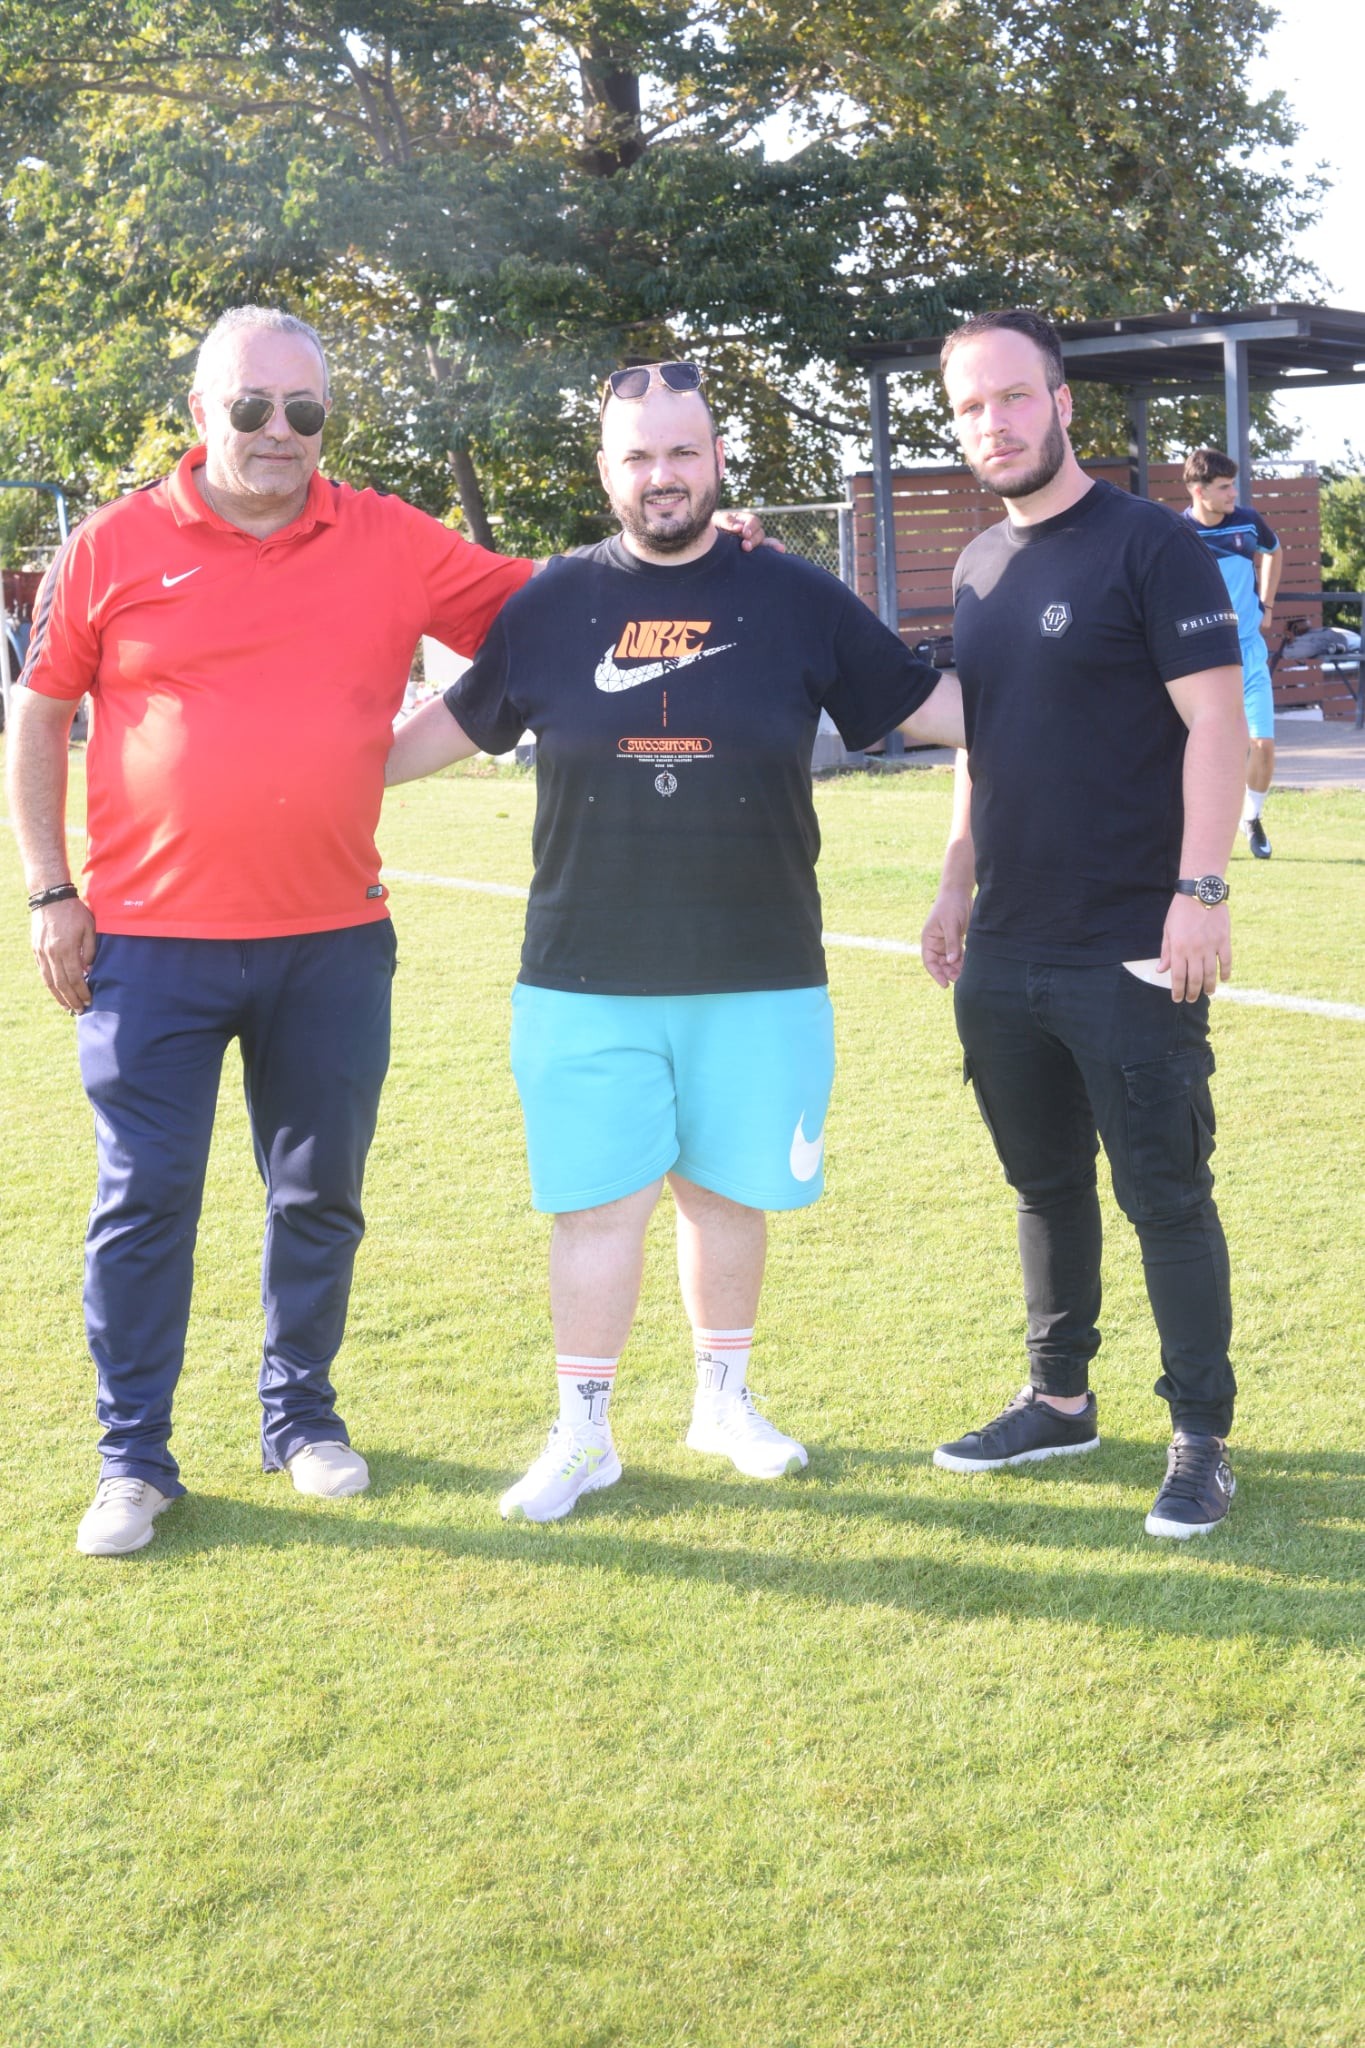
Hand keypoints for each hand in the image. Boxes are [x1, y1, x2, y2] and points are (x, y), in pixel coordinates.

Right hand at [31, 896, 96, 1011]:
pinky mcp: (36, 949)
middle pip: (61, 983)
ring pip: (49, 980)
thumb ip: (91, 950)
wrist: (50, 896)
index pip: (74, 977)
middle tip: (79, 1010)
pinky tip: (56, 991)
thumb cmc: (74, 911)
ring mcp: (41, 951)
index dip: (82, 991)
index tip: (89, 1000)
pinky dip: (49, 984)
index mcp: (66, 948)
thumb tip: (88, 971)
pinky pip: (42, 971)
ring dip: (58, 996)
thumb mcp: (89, 928)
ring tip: (67, 1006)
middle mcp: (51, 953)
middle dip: (71, 999)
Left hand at [712, 508, 783, 552]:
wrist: (701, 546)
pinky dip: (773, 551)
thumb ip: (725, 522)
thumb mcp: (714, 522)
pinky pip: (765, 552)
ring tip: (751, 551)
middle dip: (754, 539)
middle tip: (745, 546)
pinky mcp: (751, 556)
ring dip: (762, 547)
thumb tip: (738, 528)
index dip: (750, 526)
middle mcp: (748, 532)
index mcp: (741, 521)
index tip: (743, 533)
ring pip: (763, 543)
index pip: (752, 521)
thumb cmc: (707, 530)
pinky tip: (781, 551)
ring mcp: (750, 544)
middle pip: (759, 532)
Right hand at [920, 884, 971, 986]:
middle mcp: (936, 942)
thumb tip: (951, 961)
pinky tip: (970, 965)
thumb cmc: (951, 905)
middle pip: (940, 963)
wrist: (959, 891)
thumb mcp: (951, 924)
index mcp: (929, 938)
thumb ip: (951, 943)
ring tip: (966, 975)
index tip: (945, 984)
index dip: (936, 974)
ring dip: (957, 968)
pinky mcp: (956, 938)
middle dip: (949, 972)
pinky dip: (963, 960)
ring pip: (950, 960)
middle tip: (960, 980)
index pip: (929, 961)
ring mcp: (946, 941)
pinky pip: (958, 953)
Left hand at [1159, 894, 1229, 1001]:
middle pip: (1195, 979)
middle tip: (1191, 999)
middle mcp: (1195, 950)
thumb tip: (1161, 970)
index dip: (1178, 991)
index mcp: (1179, 949)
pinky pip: (1226, 960)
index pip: (1178, 977)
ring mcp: (1211, 946)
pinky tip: (1223, 980)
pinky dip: (1226, 972)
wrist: (1200, 892)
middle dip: (1193, 992)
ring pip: (1211, 973)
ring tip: (1207, 993)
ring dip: (1209, 986)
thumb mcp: (1168, 930)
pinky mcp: (1224, 940)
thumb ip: (1166, 952)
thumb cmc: (1180, 911)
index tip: (1177, 999)